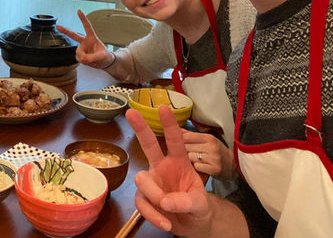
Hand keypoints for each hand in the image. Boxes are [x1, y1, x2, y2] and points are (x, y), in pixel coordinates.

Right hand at [56, 9, 112, 68]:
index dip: (83, 18)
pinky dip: (85, 62)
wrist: (105, 63)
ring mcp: (82, 48)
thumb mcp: (102, 56)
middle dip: (65, 31)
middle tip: (58, 26)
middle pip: (74, 35)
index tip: (79, 11)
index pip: (87, 27)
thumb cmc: (105, 56)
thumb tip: (83, 59)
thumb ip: (93, 57)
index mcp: (92, 38)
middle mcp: (85, 42)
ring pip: (79, 53)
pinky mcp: (80, 55)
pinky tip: (90, 61)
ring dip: (85, 58)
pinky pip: (79, 59)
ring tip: (93, 60)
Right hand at [126, 107, 213, 235]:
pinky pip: (141, 203)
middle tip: (131, 112)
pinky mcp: (144, 198)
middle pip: (149, 144)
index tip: (164, 108)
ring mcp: (152, 182)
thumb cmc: (198, 207)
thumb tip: (166, 201)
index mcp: (180, 162)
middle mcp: (163, 167)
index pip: (175, 141)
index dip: (170, 125)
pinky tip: (166, 222)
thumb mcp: (201, 205)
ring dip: (155, 196)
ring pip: (142, 180)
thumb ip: (188, 202)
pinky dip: (153, 215)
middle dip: (140, 128)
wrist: (193, 225)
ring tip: (169, 209)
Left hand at [182, 131, 235, 179]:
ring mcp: (213, 158)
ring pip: (190, 157)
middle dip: (185, 151)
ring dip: (190, 160)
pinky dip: (197, 167)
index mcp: (209, 138)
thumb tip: (178, 129)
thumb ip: (192, 135)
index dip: (180, 140)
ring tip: (196, 160)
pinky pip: (197, 167)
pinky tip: (201, 166)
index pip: (187, 136)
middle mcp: (211, 147)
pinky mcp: (214, 169)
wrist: (234, 166)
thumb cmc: (217, 151)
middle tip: (189, 153)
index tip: (179, 143)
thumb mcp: (207, 140)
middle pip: (187, 147)